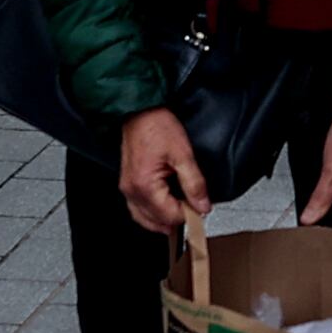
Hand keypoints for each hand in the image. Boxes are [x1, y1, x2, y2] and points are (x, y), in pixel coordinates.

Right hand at [119, 108, 208, 236]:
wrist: (139, 110)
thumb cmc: (155, 125)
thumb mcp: (183, 154)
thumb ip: (194, 183)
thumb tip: (202, 205)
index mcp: (145, 186)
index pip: (171, 215)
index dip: (189, 215)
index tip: (202, 208)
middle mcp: (132, 191)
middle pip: (157, 222)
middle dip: (177, 219)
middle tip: (194, 209)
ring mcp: (128, 188)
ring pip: (145, 219)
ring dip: (164, 220)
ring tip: (182, 212)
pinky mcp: (128, 183)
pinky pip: (138, 209)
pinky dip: (152, 214)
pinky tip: (164, 208)